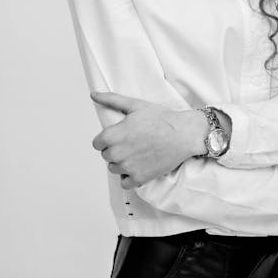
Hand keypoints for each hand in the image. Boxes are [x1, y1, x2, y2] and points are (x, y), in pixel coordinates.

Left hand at [90, 92, 206, 189]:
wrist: (183, 134)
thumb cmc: (161, 118)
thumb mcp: (135, 105)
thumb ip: (111, 100)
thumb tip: (93, 95)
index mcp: (112, 135)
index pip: (97, 143)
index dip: (108, 138)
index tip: (121, 135)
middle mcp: (117, 153)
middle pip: (106, 156)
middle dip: (116, 149)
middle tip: (133, 142)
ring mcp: (127, 167)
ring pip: (114, 169)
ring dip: (122, 163)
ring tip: (137, 153)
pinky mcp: (139, 178)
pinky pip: (124, 183)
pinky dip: (129, 177)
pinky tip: (139, 166)